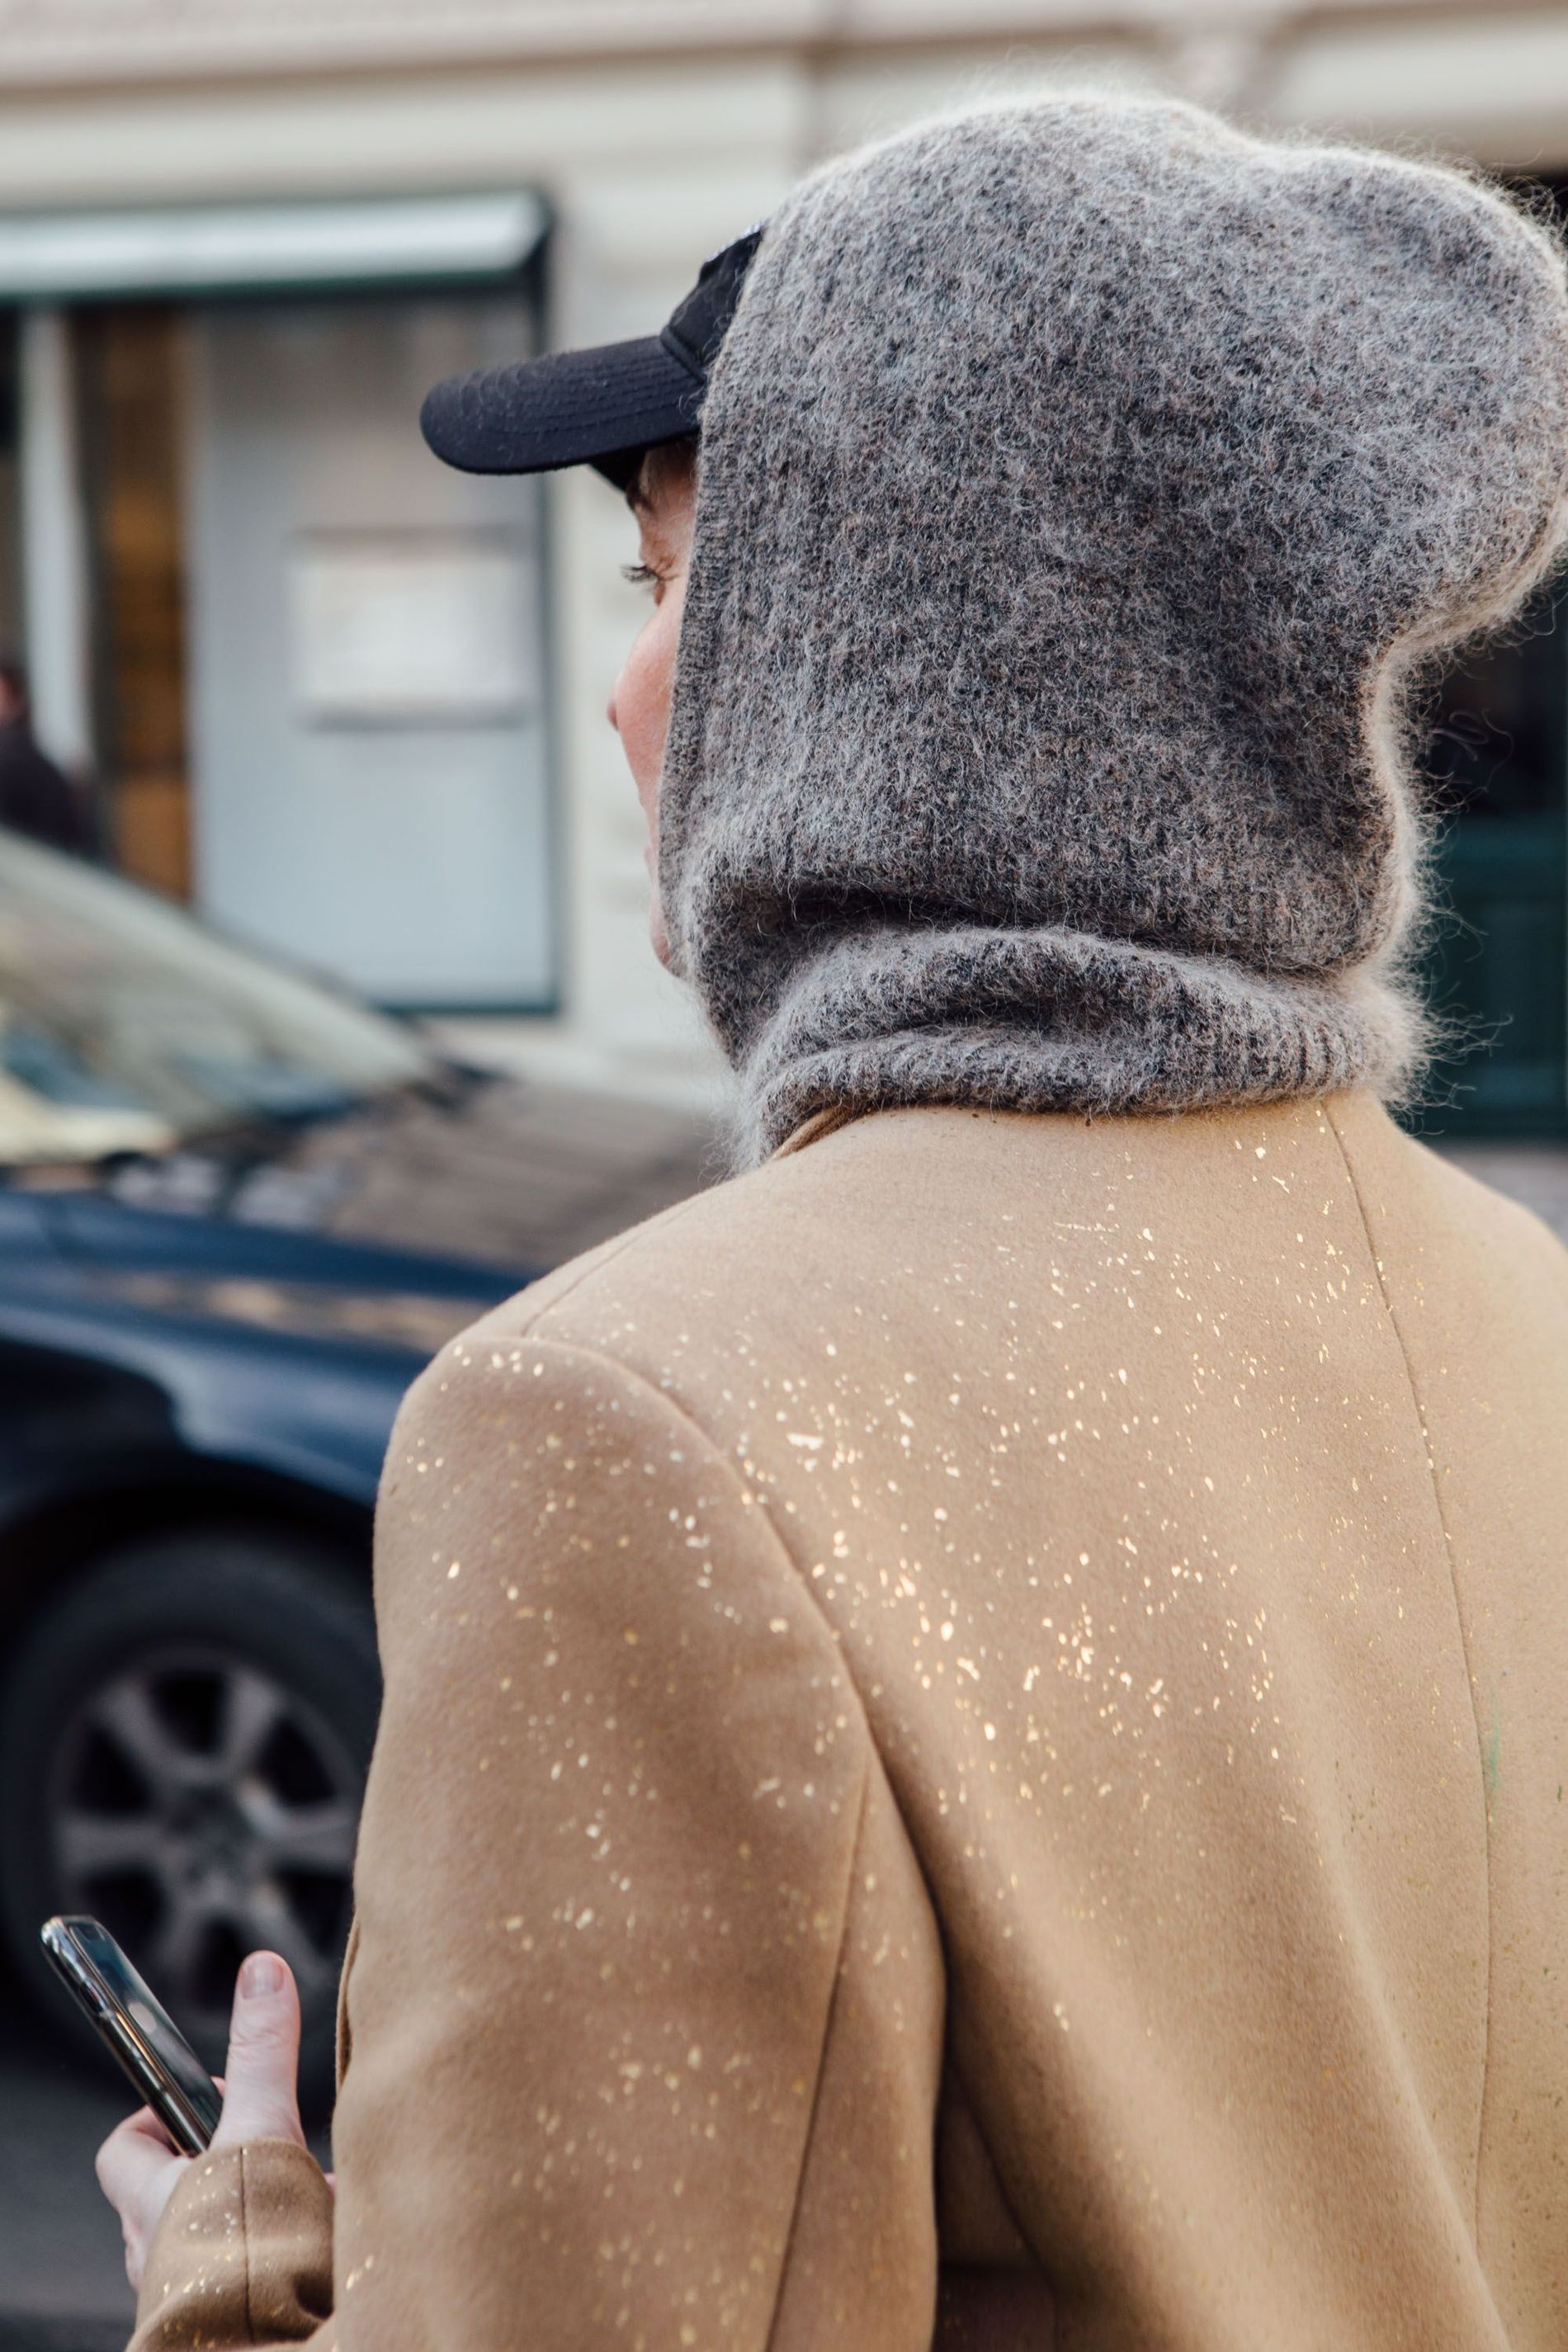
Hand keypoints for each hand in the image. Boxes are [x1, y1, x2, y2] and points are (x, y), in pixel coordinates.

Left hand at [96, 1950, 308, 2293]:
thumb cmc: (247, 2256)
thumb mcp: (261, 2132)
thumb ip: (264, 2053)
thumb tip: (261, 1972)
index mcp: (151, 2203)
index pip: (124, 2147)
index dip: (157, 2114)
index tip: (209, 2094)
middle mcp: (161, 2252)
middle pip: (179, 2186)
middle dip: (231, 2160)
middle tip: (277, 2145)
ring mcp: (193, 2290)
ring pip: (221, 2228)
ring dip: (265, 2207)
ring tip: (318, 2199)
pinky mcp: (234, 2319)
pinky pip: (255, 2270)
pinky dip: (289, 2249)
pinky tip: (333, 2241)